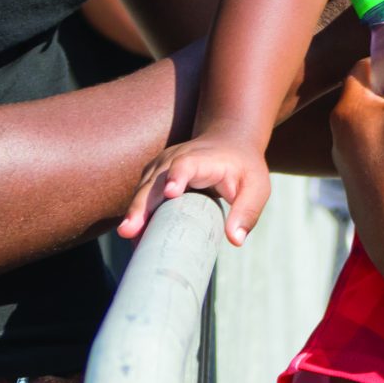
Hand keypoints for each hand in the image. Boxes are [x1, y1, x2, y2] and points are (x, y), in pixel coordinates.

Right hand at [120, 129, 269, 245]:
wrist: (228, 142)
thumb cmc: (243, 168)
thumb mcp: (256, 186)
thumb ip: (248, 211)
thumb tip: (236, 240)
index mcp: (201, 159)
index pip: (186, 165)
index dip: (176, 177)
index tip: (170, 193)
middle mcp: (173, 160)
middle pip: (154, 182)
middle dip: (141, 207)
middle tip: (129, 231)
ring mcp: (159, 169)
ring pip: (142, 192)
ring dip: (133, 215)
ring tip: (127, 239)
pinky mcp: (152, 179)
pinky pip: (141, 199)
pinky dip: (137, 218)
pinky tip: (134, 240)